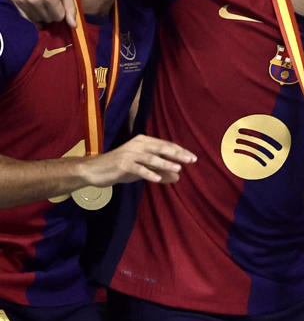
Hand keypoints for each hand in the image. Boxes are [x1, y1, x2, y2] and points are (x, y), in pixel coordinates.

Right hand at [81, 135, 195, 186]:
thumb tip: (177, 178)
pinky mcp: (122, 164)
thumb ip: (159, 172)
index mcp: (143, 141)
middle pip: (161, 148)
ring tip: (178, 168)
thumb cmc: (119, 168)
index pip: (165, 144)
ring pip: (151, 158)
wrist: (93, 170)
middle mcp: (137, 144)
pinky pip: (138, 169)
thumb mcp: (141, 170)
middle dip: (177, 154)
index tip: (193, 157)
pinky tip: (158, 179)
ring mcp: (129, 154)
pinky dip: (148, 173)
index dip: (180, 150)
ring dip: (165, 163)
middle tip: (191, 160)